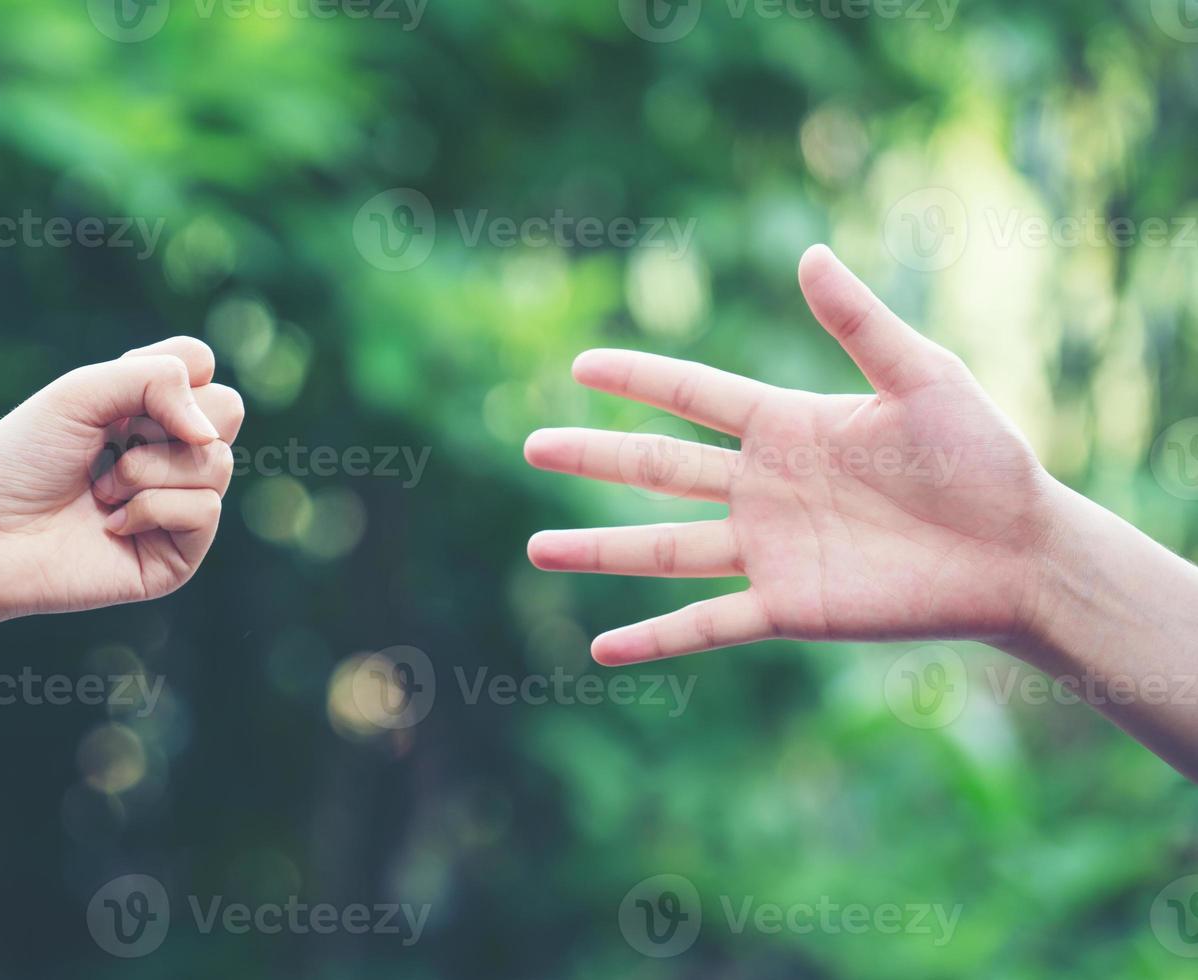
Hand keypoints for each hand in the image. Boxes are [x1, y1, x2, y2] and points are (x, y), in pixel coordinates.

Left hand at [0, 336, 243, 627]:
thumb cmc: (20, 461)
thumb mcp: (81, 392)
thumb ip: (158, 380)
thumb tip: (210, 435)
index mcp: (149, 408)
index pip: (200, 364)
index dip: (162, 373)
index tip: (108, 400)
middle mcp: (173, 452)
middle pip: (227, 409)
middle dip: (162, 422)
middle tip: (111, 445)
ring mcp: (180, 504)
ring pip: (217, 462)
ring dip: (146, 471)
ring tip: (101, 490)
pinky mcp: (179, 555)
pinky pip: (205, 511)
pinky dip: (152, 510)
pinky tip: (110, 525)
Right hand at [525, 245, 1060, 665]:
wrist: (1019, 550)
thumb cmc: (983, 456)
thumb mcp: (923, 377)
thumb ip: (860, 323)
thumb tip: (807, 253)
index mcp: (785, 425)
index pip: (692, 394)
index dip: (636, 378)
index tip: (579, 366)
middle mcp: (763, 486)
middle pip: (657, 467)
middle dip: (594, 456)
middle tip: (532, 445)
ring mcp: (768, 549)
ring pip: (663, 548)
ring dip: (599, 550)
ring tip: (537, 549)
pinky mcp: (787, 606)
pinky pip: (707, 623)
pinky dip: (656, 637)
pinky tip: (603, 650)